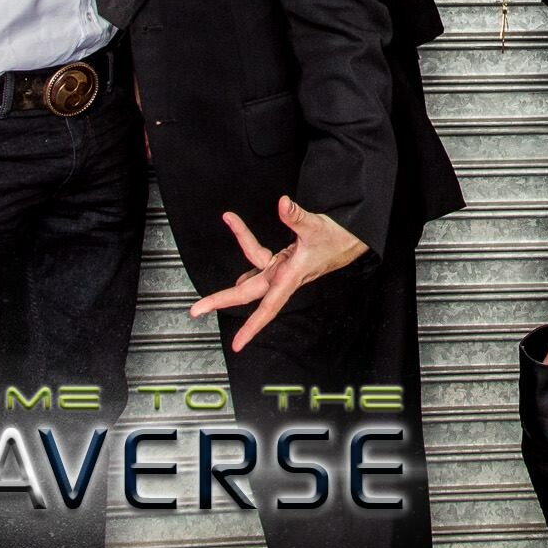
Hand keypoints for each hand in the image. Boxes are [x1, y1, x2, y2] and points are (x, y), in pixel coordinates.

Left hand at [190, 196, 368, 350]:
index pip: (266, 307)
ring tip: (208, 296)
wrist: (351, 240)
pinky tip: (242, 274)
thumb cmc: (337, 239)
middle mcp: (282, 277)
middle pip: (247, 293)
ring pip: (252, 277)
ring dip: (233, 283)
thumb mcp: (316, 226)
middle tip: (195, 310)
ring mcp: (282, 271)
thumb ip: (297, 216)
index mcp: (289, 277)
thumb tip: (282, 204)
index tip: (237, 344)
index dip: (251, 327)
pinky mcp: (284, 263)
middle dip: (220, 300)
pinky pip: (260, 264)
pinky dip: (249, 264)